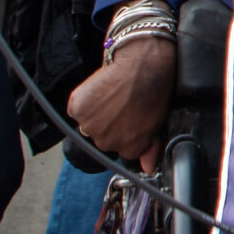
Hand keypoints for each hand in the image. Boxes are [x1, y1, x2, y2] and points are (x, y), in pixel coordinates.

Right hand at [66, 37, 173, 168]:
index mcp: (128, 149)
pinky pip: (76, 108)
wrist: (142, 66)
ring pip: (88, 123)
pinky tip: (100, 89)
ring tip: (111, 95)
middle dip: (109, 122)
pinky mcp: (77, 109)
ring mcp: (90, 127)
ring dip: (95, 111)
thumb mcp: (157, 123)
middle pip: (102, 136)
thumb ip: (149, 149)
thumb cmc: (154, 91)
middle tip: (120, 103)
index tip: (129, 116)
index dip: (124, 129)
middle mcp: (107, 143)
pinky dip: (84, 99)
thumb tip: (147, 168)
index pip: (120, 147)